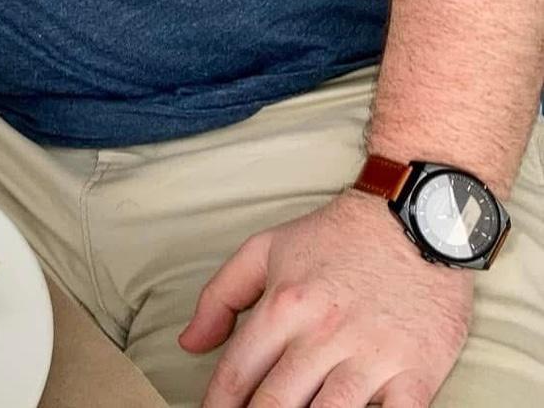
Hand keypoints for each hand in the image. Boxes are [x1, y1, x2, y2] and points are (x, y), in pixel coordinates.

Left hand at [182, 191, 472, 406]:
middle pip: (276, 402)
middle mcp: (323, 334)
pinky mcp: (418, 374)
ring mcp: (372, 357)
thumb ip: (221, 296)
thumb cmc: (335, 238)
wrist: (414, 219)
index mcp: (284, 305)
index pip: (238, 371)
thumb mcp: (265, 249)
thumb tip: (190, 343)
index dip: (218, 404)